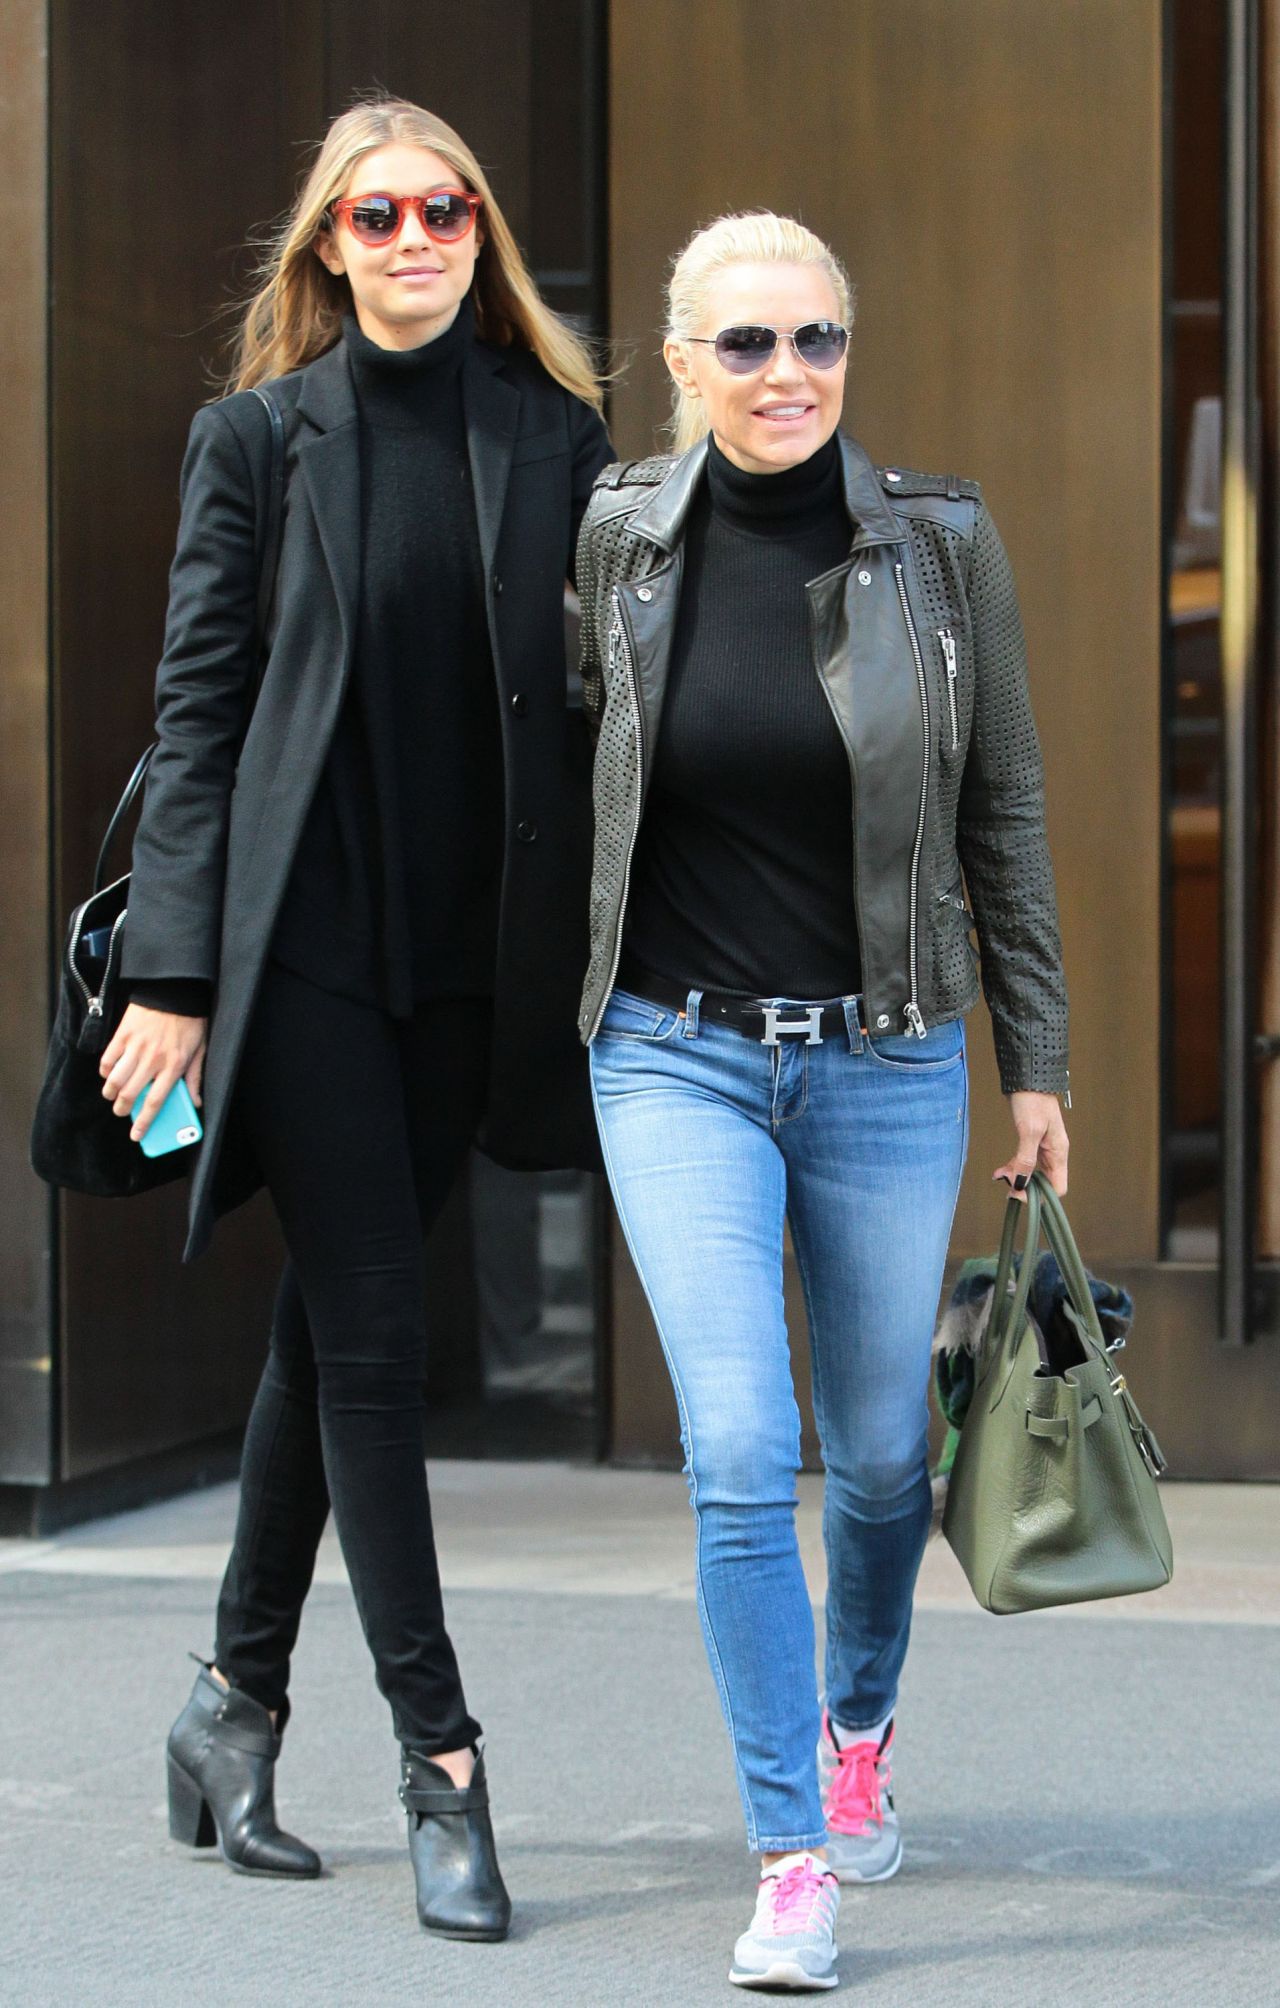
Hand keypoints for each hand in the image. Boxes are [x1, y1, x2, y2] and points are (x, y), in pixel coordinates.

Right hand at [99, 1005, 207, 1141]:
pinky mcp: (123, 1034)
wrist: (176, 990)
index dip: (144, 1122)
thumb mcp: (201, 1050)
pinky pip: (107, 1059)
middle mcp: (153, 1059)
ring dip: (111, 1092)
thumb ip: (195, 1078)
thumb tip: (195, 1103)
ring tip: (112, 1096)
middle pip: (130, 1094)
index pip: (156, 1102)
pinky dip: (105, 1070)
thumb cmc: (190, 1022)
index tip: (137, 1136)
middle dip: (122, 1109)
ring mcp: (136, 1046)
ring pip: (115, 1079)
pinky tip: (108, 1074)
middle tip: (120, 1111)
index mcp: (174, 1065)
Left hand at [993, 1090, 1068, 1198]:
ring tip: (999, 1176)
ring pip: (1031, 1172)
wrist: (1027, 1078)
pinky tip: (1000, 1170)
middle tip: (1007, 1187)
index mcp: (1058, 1152)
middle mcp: (1053, 1153)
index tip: (1019, 1193)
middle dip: (1025, 1187)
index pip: (1057, 1187)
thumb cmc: (1033, 1100)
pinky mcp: (1031, 1140)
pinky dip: (1013, 1167)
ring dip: (1016, 1177)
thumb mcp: (1029, 1130)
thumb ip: (1026, 1158)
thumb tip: (1022, 1182)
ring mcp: (1042, 1147)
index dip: (1039, 1195)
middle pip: (1043, 1182)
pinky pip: (1024, 1161)